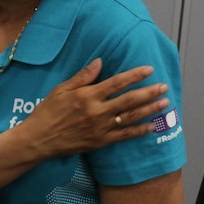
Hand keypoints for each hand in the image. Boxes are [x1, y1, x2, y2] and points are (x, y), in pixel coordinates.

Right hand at [19, 58, 168, 157]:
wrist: (39, 139)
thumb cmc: (47, 111)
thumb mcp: (61, 89)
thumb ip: (82, 76)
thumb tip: (100, 62)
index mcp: (88, 96)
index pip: (117, 83)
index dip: (135, 75)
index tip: (149, 70)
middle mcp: (97, 111)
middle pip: (130, 100)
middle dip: (149, 92)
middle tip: (164, 87)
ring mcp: (101, 128)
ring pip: (131, 117)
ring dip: (150, 109)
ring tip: (164, 103)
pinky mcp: (101, 141)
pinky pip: (125, 135)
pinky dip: (140, 131)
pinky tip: (152, 126)